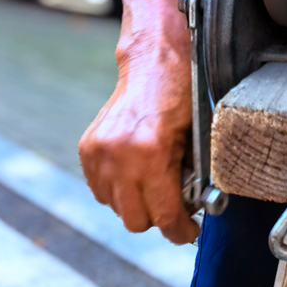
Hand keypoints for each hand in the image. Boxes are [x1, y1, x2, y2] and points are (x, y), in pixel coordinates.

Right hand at [78, 0, 201, 243]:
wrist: (154, 56)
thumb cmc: (184, 90)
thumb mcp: (198, 135)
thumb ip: (194, 175)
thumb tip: (199, 210)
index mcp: (151, 152)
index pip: (164, 215)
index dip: (180, 230)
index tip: (189, 230)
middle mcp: (121, 154)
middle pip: (136, 220)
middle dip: (158, 216)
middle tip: (175, 203)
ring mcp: (100, 151)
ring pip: (116, 206)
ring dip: (136, 201)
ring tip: (155, 179)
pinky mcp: (88, 147)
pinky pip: (100, 189)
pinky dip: (117, 186)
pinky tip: (136, 168)